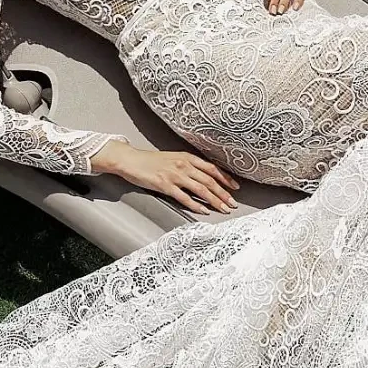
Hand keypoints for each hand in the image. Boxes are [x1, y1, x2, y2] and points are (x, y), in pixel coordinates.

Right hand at [91, 138, 237, 213]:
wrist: (131, 160)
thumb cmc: (151, 161)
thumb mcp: (173, 157)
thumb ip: (188, 165)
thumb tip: (203, 176)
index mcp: (186, 157)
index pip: (212, 168)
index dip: (226, 179)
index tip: (235, 188)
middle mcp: (183, 164)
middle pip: (209, 180)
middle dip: (224, 193)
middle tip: (233, 204)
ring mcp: (174, 175)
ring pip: (201, 189)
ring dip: (214, 200)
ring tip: (223, 209)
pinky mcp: (165, 185)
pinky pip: (185, 197)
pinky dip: (196, 205)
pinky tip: (204, 211)